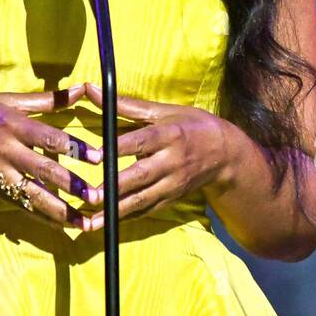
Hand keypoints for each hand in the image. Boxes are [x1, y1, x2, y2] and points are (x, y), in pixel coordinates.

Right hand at [0, 84, 103, 230]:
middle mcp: (6, 149)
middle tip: (97, 196)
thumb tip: (79, 89)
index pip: (49, 137)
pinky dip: (41, 215)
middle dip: (72, 185)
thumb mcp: (6, 99)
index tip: (98, 157)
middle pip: (44, 170)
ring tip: (84, 221)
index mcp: (12, 123)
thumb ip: (46, 100)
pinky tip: (60, 223)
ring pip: (33, 194)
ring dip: (60, 210)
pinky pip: (20, 204)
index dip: (75, 148)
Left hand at [80, 81, 232, 230]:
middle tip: (91, 195)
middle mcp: (172, 161)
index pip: (141, 141)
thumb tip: (92, 90)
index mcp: (170, 135)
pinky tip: (107, 225)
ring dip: (117, 210)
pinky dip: (127, 218)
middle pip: (141, 175)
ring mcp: (173, 183)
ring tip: (92, 221)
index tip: (95, 155)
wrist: (225, 154)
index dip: (118, 148)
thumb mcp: (163, 111)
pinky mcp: (172, 199)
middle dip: (115, 187)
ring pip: (143, 199)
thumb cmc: (190, 125)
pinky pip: (148, 211)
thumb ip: (126, 105)